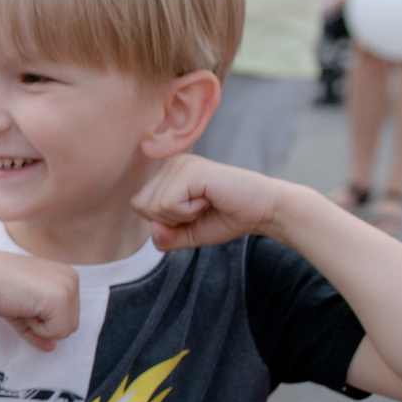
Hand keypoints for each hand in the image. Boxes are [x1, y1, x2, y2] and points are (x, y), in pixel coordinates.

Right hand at [0, 249, 79, 350]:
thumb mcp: (22, 308)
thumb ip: (38, 326)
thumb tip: (52, 348)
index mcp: (65, 276)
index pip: (68, 315)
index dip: (42, 318)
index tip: (22, 301)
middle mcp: (72, 279)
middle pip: (71, 324)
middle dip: (44, 324)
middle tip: (21, 304)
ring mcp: (68, 288)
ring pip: (66, 330)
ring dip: (41, 326)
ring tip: (23, 305)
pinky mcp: (60, 299)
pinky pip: (57, 333)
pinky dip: (37, 329)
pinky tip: (23, 307)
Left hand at [132, 152, 285, 251]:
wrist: (263, 210)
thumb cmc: (226, 218)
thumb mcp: (187, 234)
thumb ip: (164, 237)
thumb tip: (154, 227)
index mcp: (166, 174)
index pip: (138, 205)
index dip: (164, 221)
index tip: (193, 213)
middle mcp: (170, 164)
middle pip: (141, 206)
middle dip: (170, 220)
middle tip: (200, 209)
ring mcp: (180, 164)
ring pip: (152, 206)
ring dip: (181, 216)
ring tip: (206, 203)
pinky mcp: (190, 171)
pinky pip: (167, 204)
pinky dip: (188, 212)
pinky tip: (208, 200)